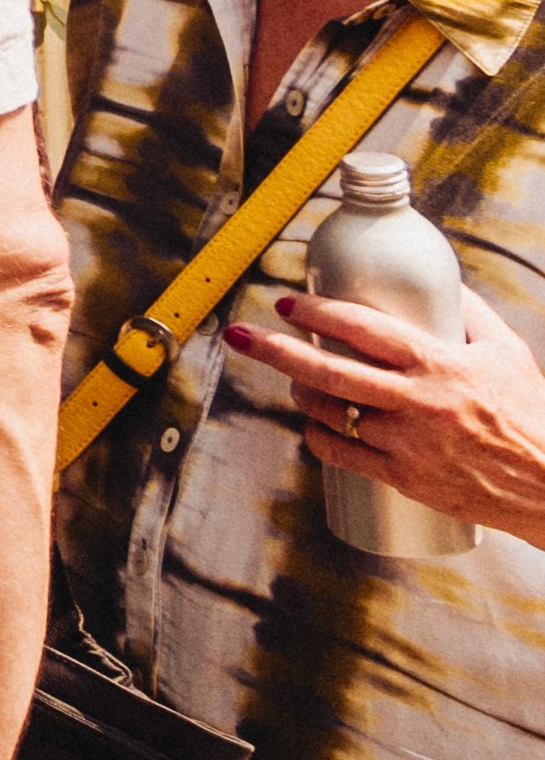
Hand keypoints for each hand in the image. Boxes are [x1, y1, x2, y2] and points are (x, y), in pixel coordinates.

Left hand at [227, 287, 544, 539]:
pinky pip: (343, 455)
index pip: (363, 329)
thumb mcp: (507, 352)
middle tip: (243, 334)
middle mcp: (416, 402)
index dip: (318, 311)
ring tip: (293, 377)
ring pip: (330, 412)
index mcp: (439, 364)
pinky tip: (314, 426)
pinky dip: (319, 439)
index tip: (288, 302)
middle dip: (276, 348)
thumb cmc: (533, 415)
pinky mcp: (404, 479)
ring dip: (300, 392)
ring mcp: (407, 443)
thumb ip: (470, 314)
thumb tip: (442, 280)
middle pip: (328, 370)